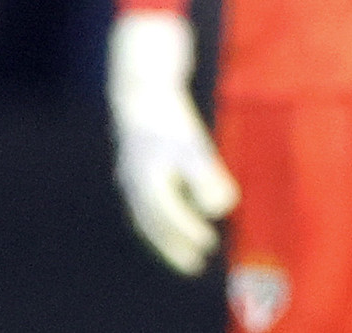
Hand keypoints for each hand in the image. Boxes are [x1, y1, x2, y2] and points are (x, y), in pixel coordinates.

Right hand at [107, 11, 238, 274]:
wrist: (141, 86)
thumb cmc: (170, 115)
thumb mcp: (193, 145)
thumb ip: (207, 177)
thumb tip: (222, 208)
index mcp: (148, 182)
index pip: (169, 219)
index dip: (188, 236)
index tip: (208, 248)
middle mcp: (134, 184)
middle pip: (153, 225)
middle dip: (173, 246)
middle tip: (193, 265)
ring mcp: (130, 176)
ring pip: (145, 215)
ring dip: (164, 235)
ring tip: (183, 249)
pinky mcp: (133, 165)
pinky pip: (143, 201)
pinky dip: (157, 216)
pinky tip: (171, 216)